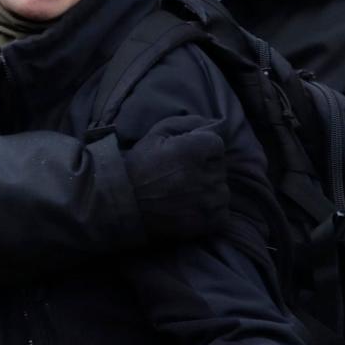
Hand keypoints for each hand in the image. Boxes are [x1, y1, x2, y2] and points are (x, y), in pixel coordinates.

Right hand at [123, 115, 228, 241]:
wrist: (123, 206)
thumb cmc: (138, 167)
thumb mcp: (156, 134)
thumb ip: (186, 122)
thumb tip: (210, 123)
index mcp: (195, 150)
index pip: (216, 144)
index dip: (200, 149)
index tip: (185, 158)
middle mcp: (207, 175)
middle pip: (219, 167)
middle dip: (204, 169)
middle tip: (180, 177)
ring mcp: (210, 201)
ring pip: (221, 190)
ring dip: (208, 191)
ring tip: (184, 194)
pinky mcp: (209, 222)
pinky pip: (222, 213)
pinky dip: (210, 211)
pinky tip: (190, 209)